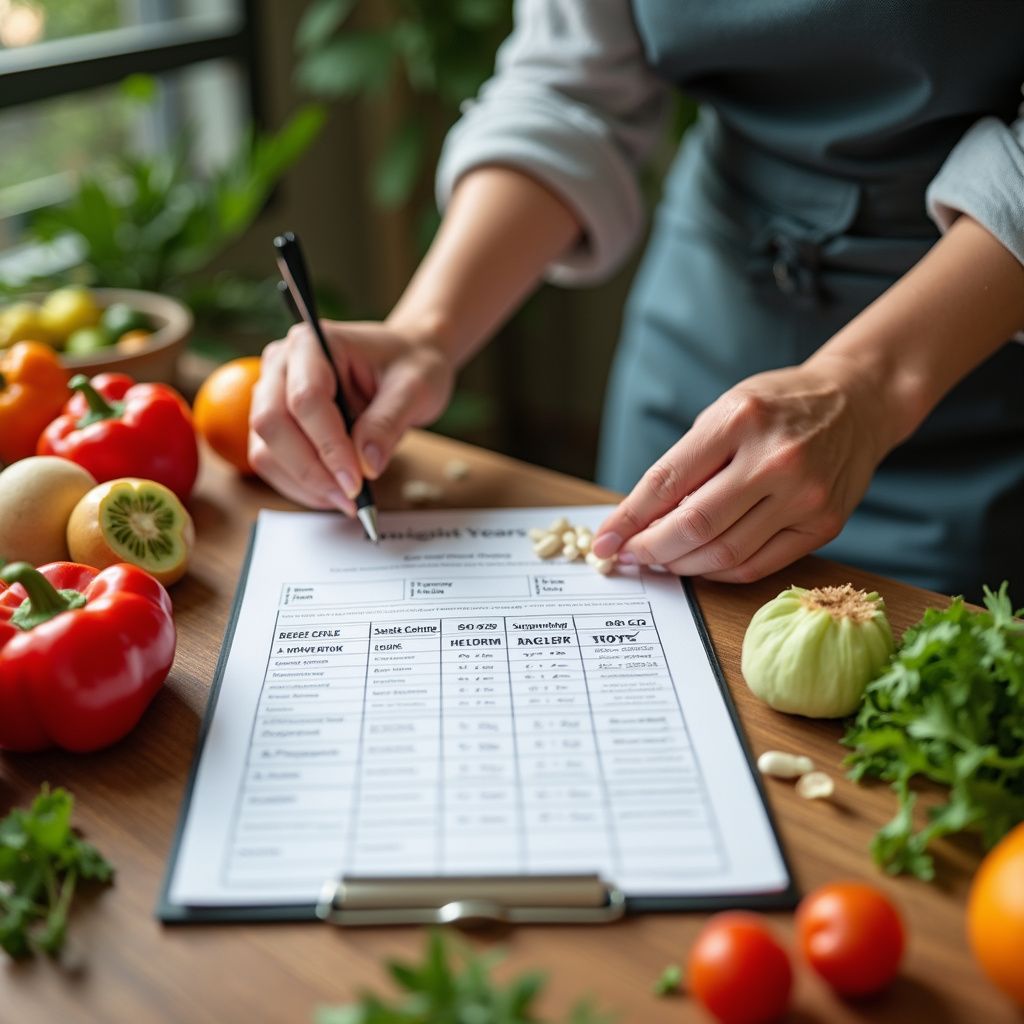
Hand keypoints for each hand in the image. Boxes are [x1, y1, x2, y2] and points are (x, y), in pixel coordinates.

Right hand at [248, 320, 453, 512]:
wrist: (405, 362)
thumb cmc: (410, 366)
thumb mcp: (413, 389)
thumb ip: (387, 423)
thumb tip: (366, 465)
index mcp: (313, 341)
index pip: (306, 399)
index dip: (329, 446)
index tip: (357, 481)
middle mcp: (281, 364)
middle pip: (272, 423)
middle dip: (310, 469)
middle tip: (350, 499)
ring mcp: (271, 393)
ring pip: (265, 448)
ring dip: (303, 483)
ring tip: (346, 500)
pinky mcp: (275, 423)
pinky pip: (271, 461)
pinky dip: (299, 485)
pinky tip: (333, 493)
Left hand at [591, 358, 894, 582]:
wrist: (857, 404)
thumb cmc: (779, 406)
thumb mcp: (725, 411)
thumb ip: (685, 464)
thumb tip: (638, 519)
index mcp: (739, 421)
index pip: (667, 482)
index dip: (628, 518)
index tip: (604, 540)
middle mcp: (775, 459)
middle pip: (694, 525)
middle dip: (650, 549)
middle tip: (629, 557)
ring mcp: (803, 496)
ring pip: (724, 553)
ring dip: (681, 565)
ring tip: (660, 561)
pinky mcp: (824, 525)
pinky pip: (757, 565)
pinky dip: (718, 571)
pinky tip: (698, 565)